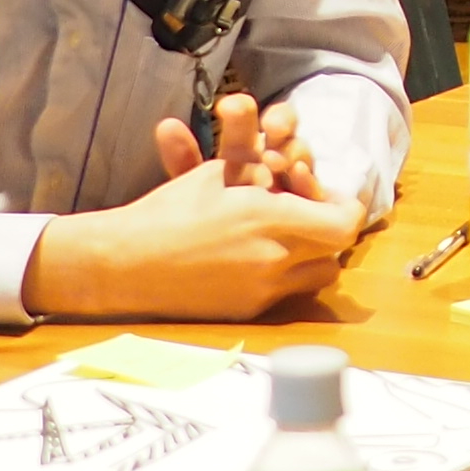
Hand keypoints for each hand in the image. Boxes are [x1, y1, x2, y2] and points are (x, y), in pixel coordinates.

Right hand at [29, 98, 363, 317]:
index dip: (343, 207)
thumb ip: (261, 165)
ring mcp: (263, 291)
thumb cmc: (168, 211)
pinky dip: (285, 277)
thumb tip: (289, 157)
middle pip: (336, 251)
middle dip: (327, 230)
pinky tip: (258, 260)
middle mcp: (275, 259)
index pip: (344, 222)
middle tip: (308, 213)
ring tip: (286, 238)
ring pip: (318, 277)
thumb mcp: (218, 175)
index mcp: (270, 219)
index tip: (326, 196)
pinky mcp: (248, 312)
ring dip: (312, 256)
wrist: (125, 264)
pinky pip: (287, 295)